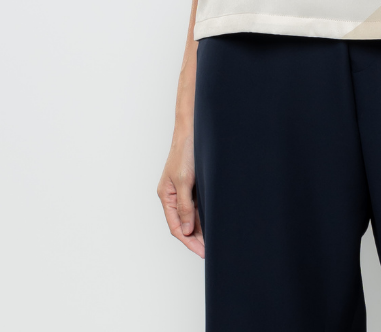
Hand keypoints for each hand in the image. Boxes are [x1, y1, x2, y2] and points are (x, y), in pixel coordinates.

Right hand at [157, 127, 204, 257]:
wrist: (194, 128)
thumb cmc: (185, 151)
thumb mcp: (184, 181)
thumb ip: (185, 206)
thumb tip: (186, 231)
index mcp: (166, 196)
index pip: (175, 226)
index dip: (188, 241)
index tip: (202, 252)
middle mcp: (173, 195)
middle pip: (183, 223)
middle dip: (195, 238)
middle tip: (211, 250)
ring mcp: (184, 189)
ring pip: (191, 215)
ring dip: (201, 228)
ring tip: (214, 241)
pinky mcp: (193, 183)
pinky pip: (198, 205)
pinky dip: (204, 215)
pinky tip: (214, 222)